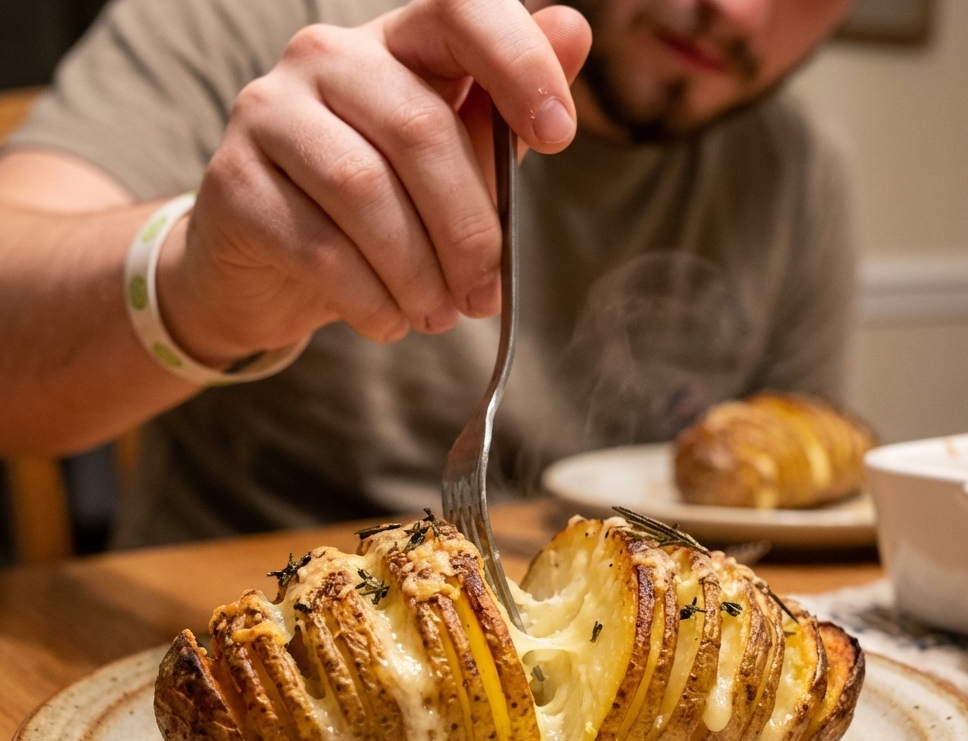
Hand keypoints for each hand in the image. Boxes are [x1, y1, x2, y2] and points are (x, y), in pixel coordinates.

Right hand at [157, 0, 591, 366]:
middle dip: (469, 231)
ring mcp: (269, 112)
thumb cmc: (375, 215)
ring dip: (418, 274)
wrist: (267, 269)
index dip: (518, 62)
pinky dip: (370, 300)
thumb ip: (501, 116)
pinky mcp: (233, 181)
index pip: (459, 8)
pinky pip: (319, 246)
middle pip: (420, 129)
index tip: (557, 136)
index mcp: (394, 45)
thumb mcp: (448, 169)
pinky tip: (389, 322)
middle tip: (484, 296)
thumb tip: (574, 30)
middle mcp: (325, 58)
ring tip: (437, 316)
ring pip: (365, 191)